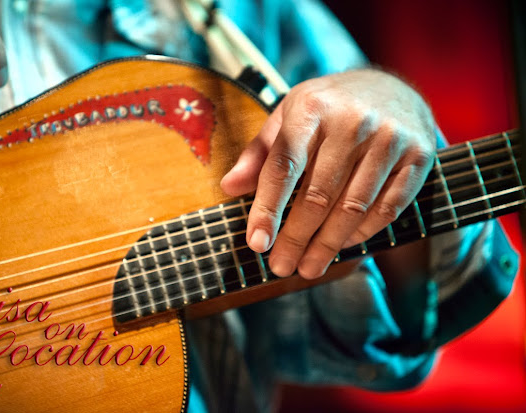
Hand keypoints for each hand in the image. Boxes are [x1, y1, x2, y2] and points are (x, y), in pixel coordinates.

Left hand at [220, 69, 435, 278]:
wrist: (393, 87)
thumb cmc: (329, 108)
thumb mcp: (288, 116)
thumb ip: (260, 152)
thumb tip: (229, 187)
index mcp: (312, 107)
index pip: (284, 165)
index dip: (268, 209)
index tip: (257, 244)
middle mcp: (353, 121)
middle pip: (318, 194)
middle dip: (295, 237)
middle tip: (281, 266)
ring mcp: (390, 138)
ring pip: (352, 207)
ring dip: (327, 245)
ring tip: (308, 267)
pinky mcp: (419, 155)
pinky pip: (387, 208)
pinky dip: (362, 233)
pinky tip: (342, 246)